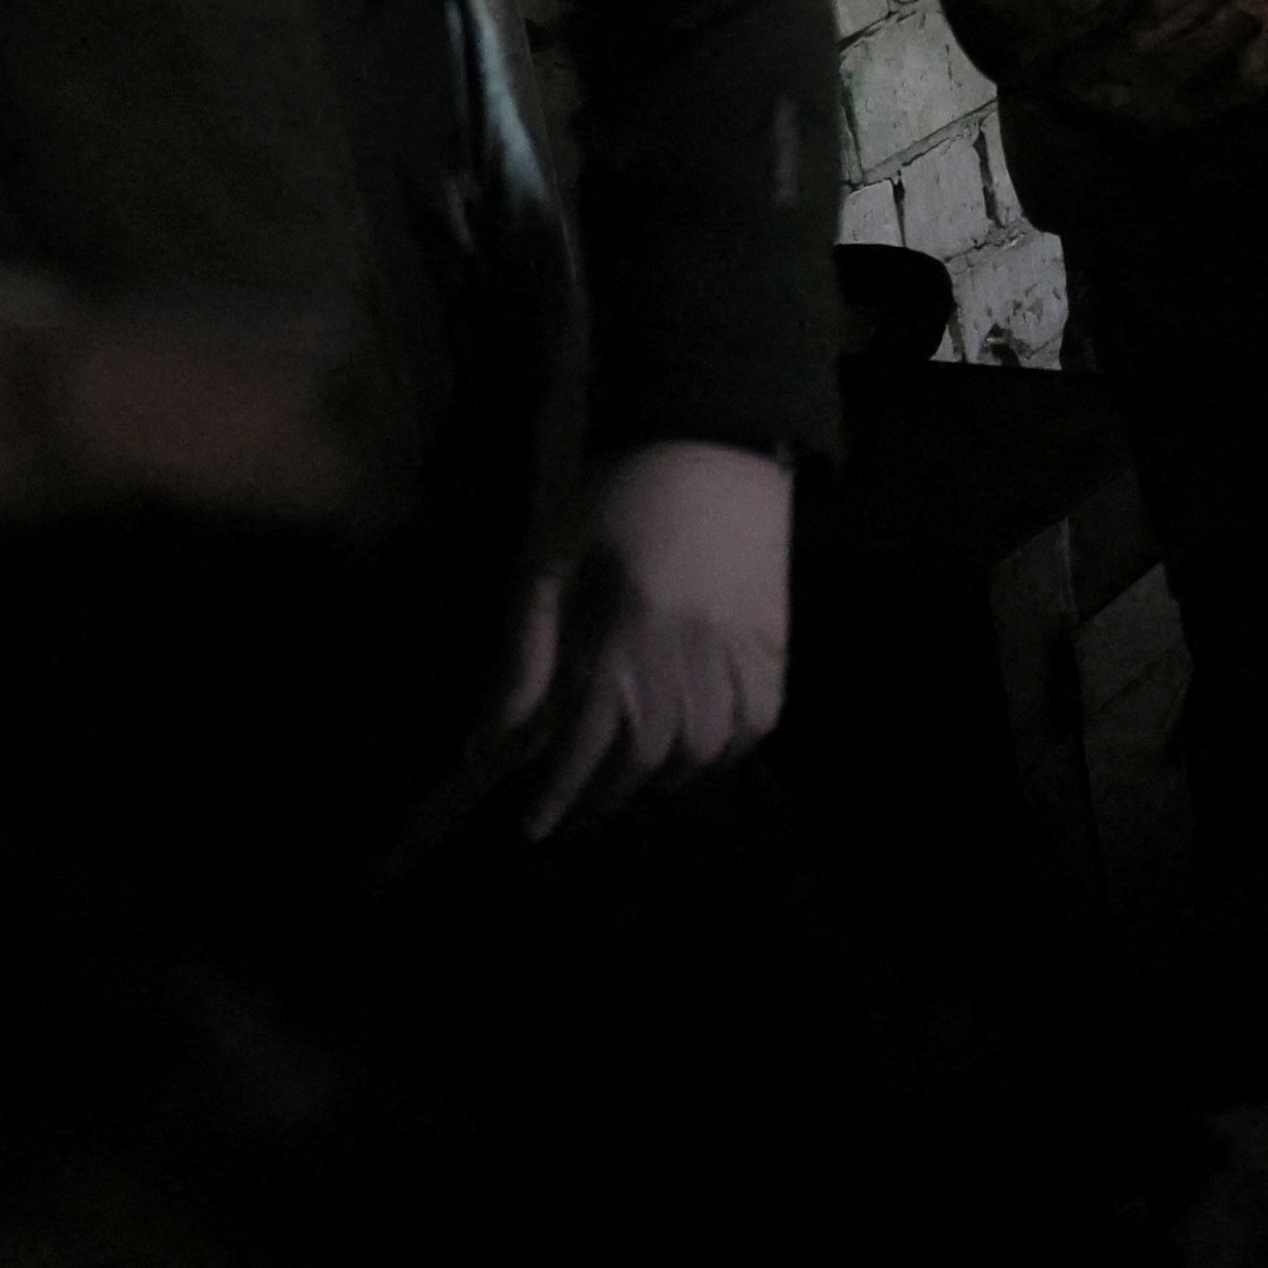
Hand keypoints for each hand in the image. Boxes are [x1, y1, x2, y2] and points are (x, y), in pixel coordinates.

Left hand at [486, 439, 792, 839]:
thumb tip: (492, 738)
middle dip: (601, 797)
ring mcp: (741, 653)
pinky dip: (723, 752)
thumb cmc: (615, 496)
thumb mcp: (550, 567)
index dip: (559, 795)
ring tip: (622, 783)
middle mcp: (688, 657)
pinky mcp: (775, 642)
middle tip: (569, 815)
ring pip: (703, 752)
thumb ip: (525, 657)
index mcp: (626, 636)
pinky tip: (692, 752)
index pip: (589, 744)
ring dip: (658, 780)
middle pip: (646, 760)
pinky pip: (755, 723)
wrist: (710, 439)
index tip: (534, 829)